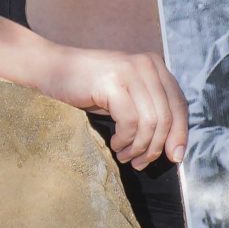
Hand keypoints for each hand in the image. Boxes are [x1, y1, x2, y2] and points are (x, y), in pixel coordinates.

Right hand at [45, 46, 189, 168]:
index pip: (179, 105)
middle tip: (139, 163)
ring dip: (138, 147)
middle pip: (166, 117)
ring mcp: (130, 71)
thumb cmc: (86, 87)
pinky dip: (125, 140)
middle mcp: (147, 64)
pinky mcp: (113, 82)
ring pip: (150, 122)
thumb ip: (149, 110)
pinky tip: (114, 144)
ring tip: (124, 155)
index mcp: (155, 65)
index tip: (175, 158)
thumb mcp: (124, 95)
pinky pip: (130, 122)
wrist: (48, 69)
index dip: (180, 134)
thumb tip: (175, 148)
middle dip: (155, 147)